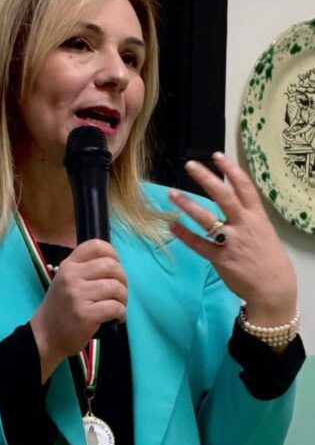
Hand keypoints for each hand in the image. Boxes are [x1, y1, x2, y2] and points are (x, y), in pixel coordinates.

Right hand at [31, 239, 127, 381]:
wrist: (45, 336)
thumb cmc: (59, 309)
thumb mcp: (65, 281)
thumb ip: (84, 270)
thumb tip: (115, 266)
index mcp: (68, 265)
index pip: (95, 246)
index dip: (112, 253)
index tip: (116, 266)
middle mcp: (72, 276)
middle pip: (111, 266)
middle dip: (123, 279)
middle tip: (120, 292)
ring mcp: (78, 295)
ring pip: (116, 287)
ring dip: (123, 298)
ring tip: (118, 306)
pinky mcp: (86, 314)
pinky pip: (115, 307)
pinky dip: (121, 313)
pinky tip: (117, 318)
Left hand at [168, 152, 297, 325]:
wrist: (273, 288)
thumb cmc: (269, 259)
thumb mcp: (265, 232)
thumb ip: (248, 218)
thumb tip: (233, 204)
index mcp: (258, 217)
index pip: (244, 186)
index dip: (231, 169)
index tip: (217, 156)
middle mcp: (244, 225)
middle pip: (223, 196)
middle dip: (206, 178)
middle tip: (190, 165)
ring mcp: (232, 242)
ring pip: (206, 218)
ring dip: (187, 204)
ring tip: (172, 193)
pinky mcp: (221, 259)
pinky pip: (198, 244)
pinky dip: (184, 234)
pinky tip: (172, 225)